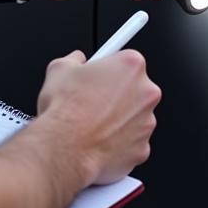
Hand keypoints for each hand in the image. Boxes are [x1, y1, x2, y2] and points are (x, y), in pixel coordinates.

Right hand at [35, 49, 161, 185]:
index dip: (110, 68)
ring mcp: (147, 122)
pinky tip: (98, 140)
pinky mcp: (142, 148)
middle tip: (93, 100)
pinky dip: (118, 142)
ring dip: (119, 118)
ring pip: (135, 117)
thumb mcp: (60, 68)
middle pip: (135, 89)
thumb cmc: (65, 111)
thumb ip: (74, 59)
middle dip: (116, 94)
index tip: (103, 74)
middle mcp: (146, 93)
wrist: (64, 149)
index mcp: (131, 66)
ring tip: (92, 123)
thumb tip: (75, 61)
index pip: (127, 60)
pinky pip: (132, 142)